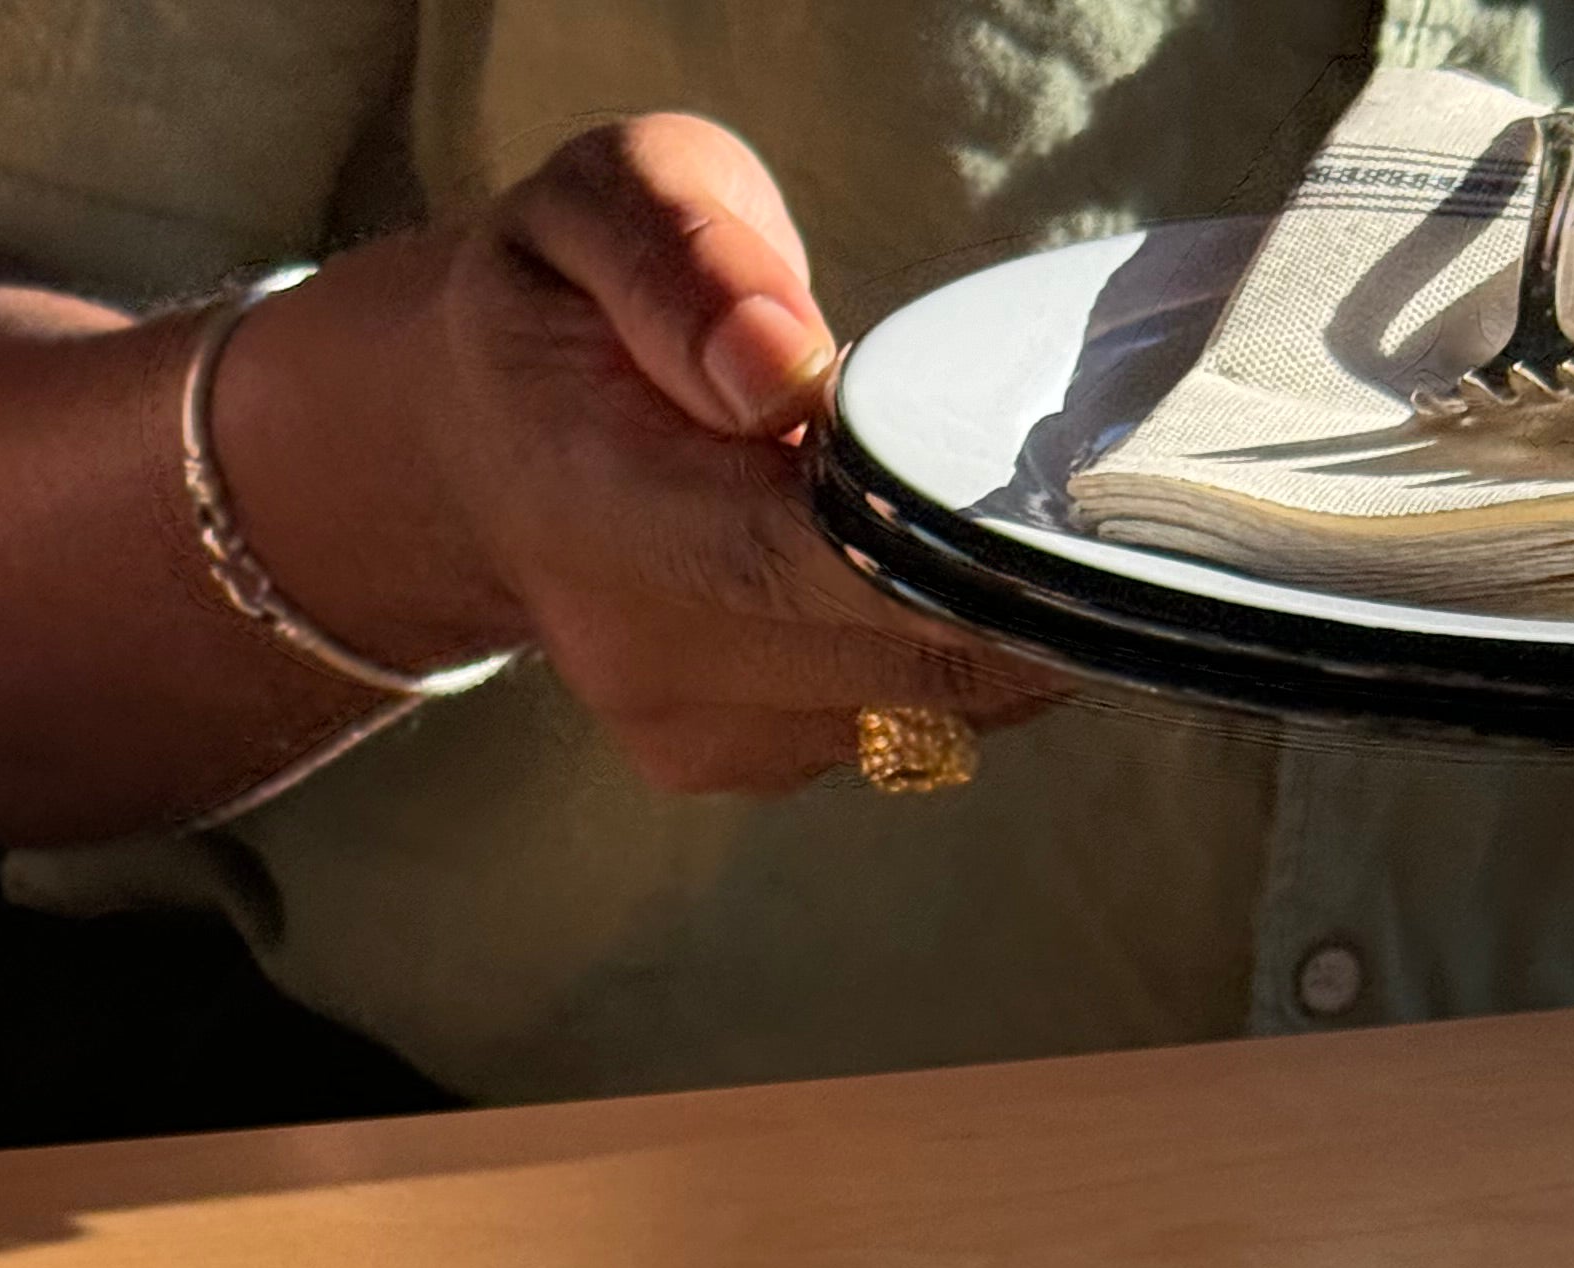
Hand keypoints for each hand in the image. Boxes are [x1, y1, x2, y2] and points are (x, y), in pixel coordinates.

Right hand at [229, 119, 1051, 796]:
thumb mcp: (607, 197)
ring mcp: (685, 727)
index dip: (950, 548)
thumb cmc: (567, 300)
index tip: (1069, 508)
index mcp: (594, 489)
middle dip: (1025, 584)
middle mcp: (637, 644)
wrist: (477, 452)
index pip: (793, 558)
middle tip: (1096, 486)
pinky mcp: (730, 763)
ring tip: (973, 499)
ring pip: (926, 710)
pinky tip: (913, 561)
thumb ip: (686, 259)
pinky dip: (951, 652)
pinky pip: (903, 729)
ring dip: (997, 616)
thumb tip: (778, 367)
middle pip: (897, 658)